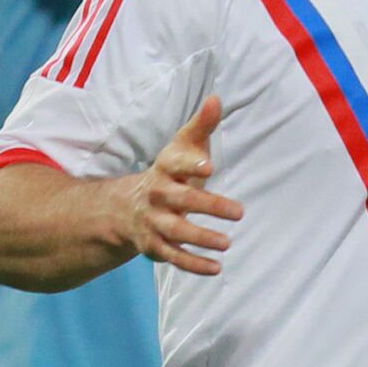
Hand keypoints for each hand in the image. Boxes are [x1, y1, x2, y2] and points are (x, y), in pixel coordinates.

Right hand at [122, 95, 242, 275]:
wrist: (129, 206)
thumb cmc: (171, 171)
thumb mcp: (183, 147)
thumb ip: (202, 125)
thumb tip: (216, 97)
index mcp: (165, 168)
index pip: (175, 164)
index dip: (191, 165)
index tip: (209, 167)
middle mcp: (157, 195)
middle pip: (180, 200)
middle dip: (208, 206)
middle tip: (239, 212)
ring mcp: (154, 222)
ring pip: (176, 231)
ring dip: (201, 238)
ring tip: (228, 243)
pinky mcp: (154, 245)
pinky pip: (173, 257)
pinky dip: (192, 264)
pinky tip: (216, 268)